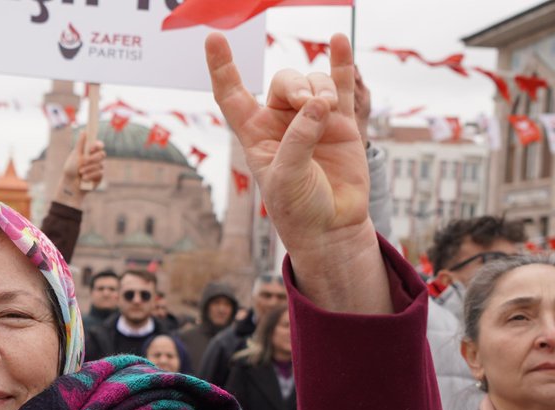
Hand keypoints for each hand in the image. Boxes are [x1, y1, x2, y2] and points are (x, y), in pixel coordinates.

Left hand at [54, 132, 105, 208]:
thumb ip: (80, 144)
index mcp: (90, 152)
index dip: (98, 145)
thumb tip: (83, 131)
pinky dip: (90, 175)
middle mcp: (95, 159)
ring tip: (80, 172)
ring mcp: (98, 168)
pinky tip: (84, 179)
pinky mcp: (99, 177)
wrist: (70, 185)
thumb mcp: (75, 155)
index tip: (92, 148)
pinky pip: (99, 173)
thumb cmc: (70, 169)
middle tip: (83, 162)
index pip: (99, 145)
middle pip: (102, 154)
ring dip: (89, 168)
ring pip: (100, 165)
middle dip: (92, 159)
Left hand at [206, 32, 388, 313]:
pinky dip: (339, 62)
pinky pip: (339, 84)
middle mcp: (281, 122)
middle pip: (283, 83)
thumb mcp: (287, 178)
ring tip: (327, 110)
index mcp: (255, 135)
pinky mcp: (341, 122)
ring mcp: (312, 119)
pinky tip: (339, 38)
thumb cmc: (298, 208)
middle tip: (311, 105)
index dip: (222, 67)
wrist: (332, 226)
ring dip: (320, 88)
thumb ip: (298, 141)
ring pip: (313, 82)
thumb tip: (318, 105)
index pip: (232, 95)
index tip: (213, 38)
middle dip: (297, 86)